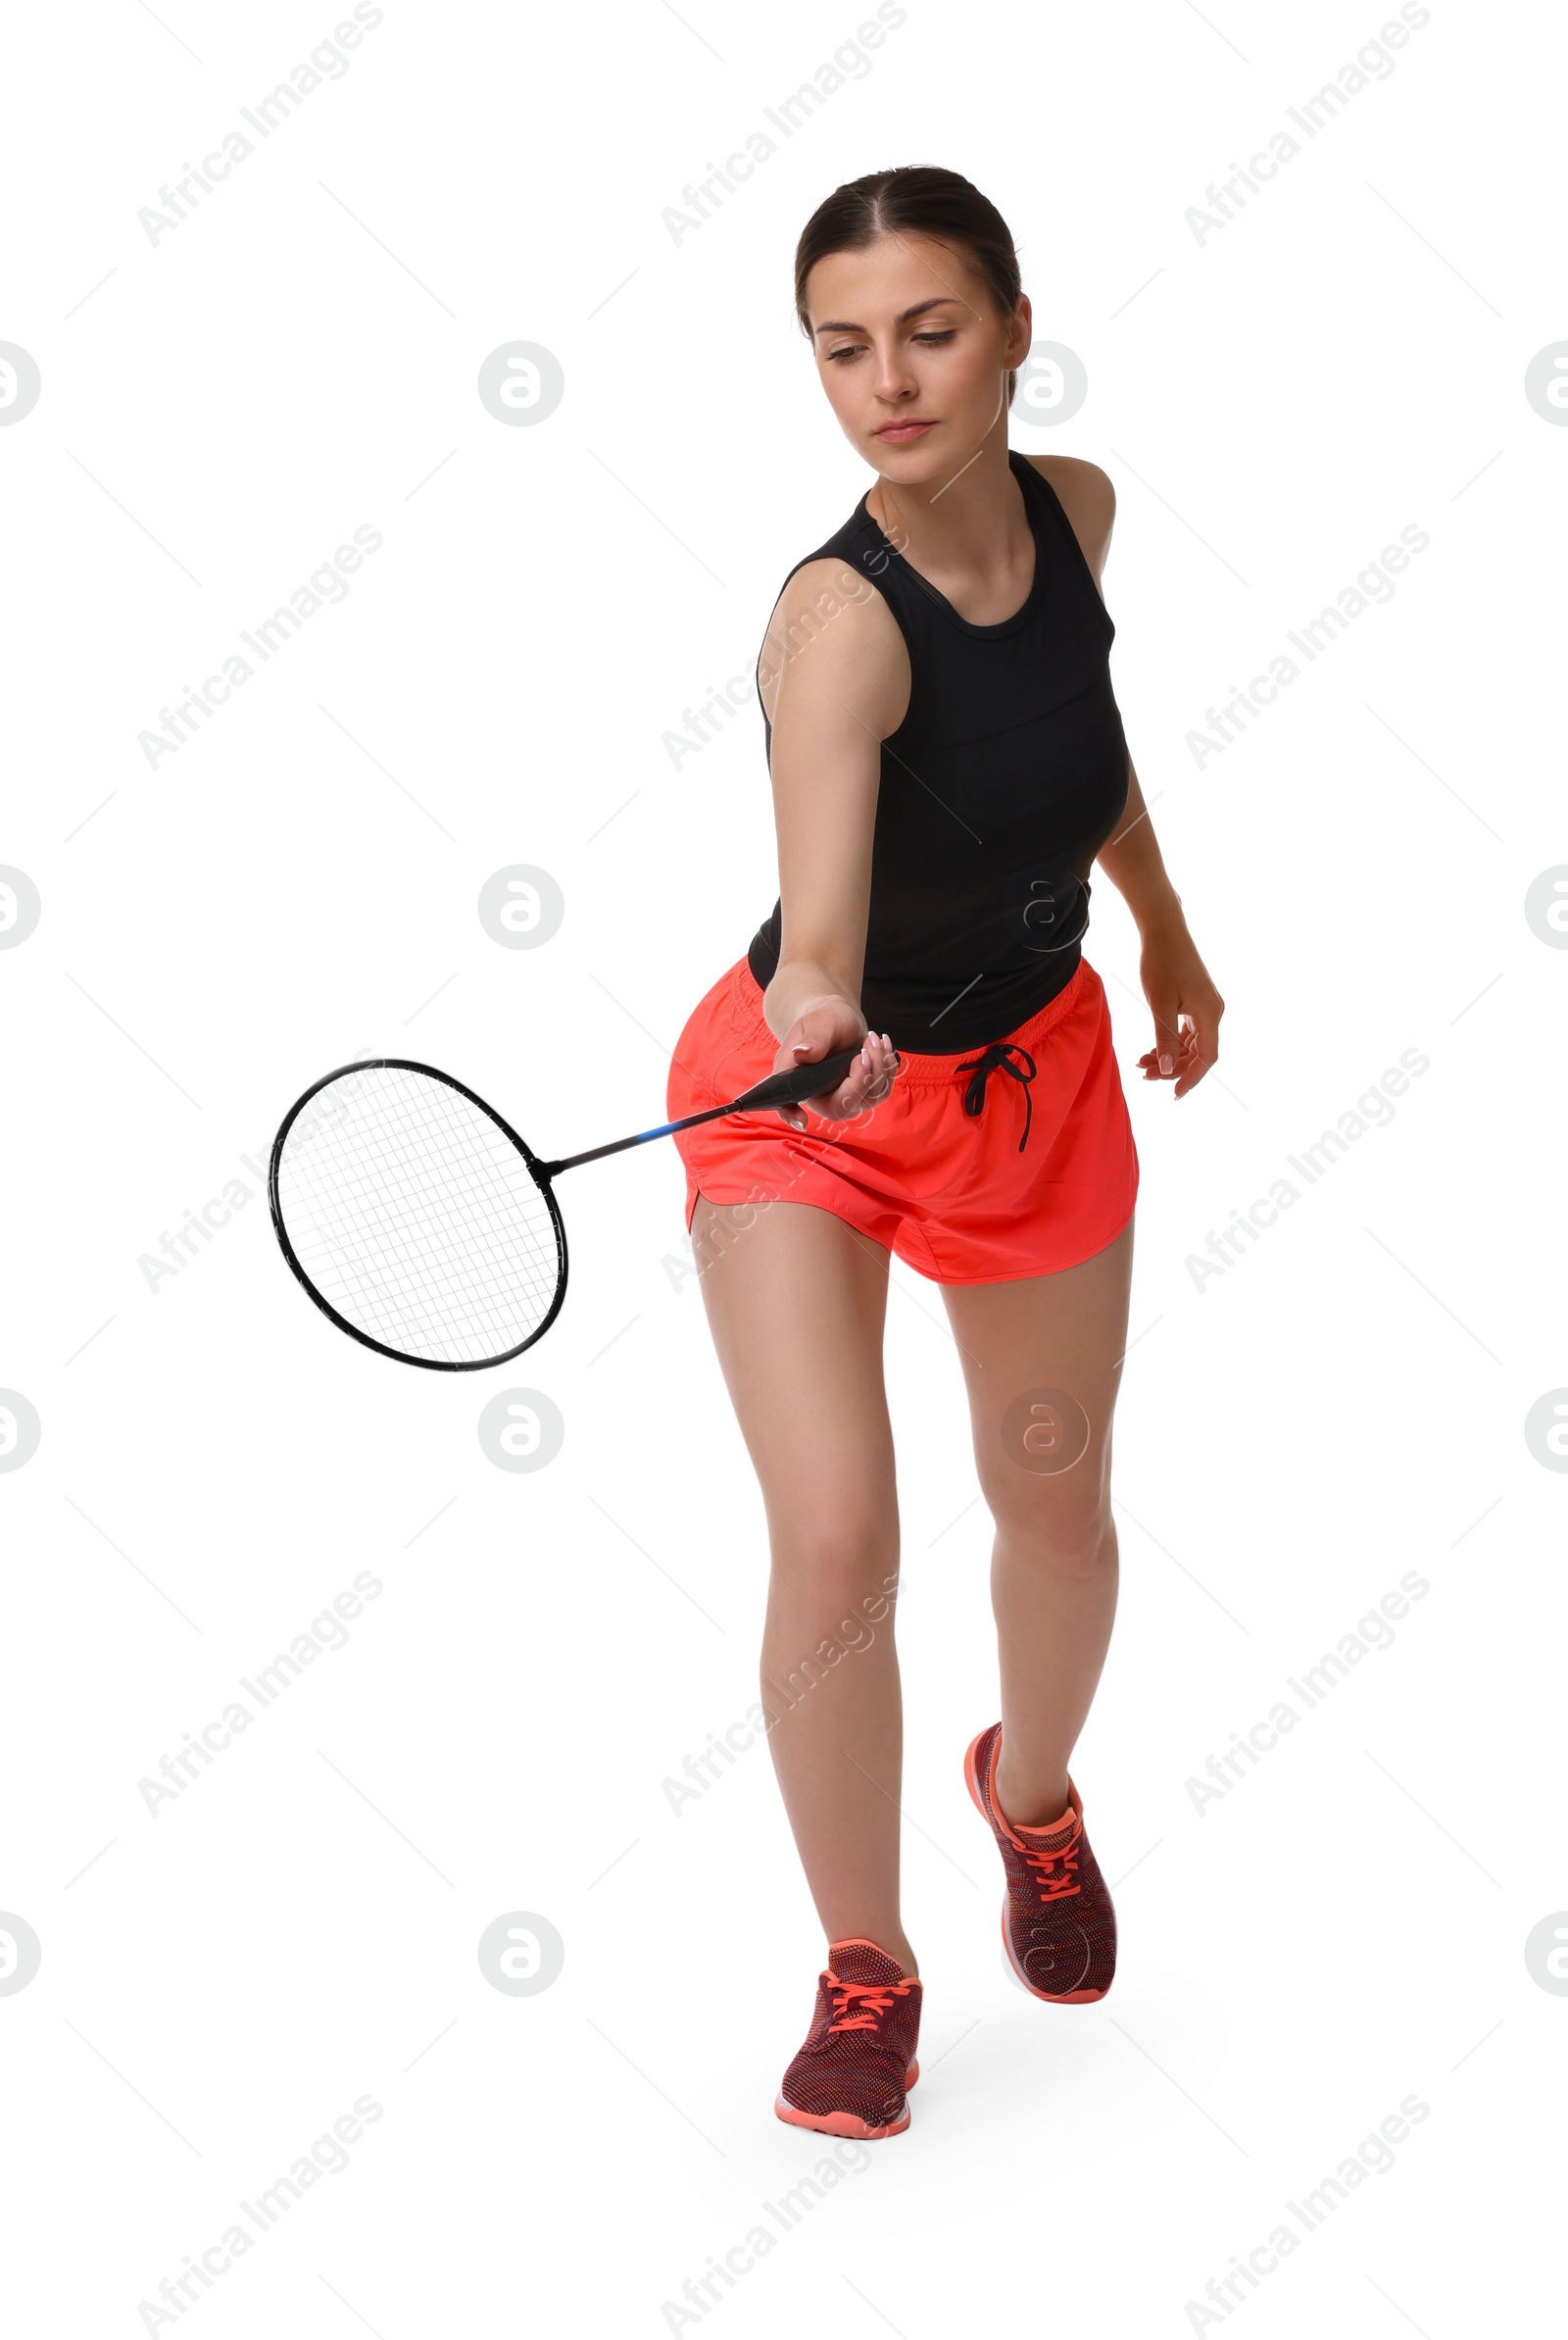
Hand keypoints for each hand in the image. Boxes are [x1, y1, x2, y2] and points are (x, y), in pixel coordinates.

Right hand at [773, 996, 900, 1129]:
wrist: (838, 1021)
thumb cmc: (821, 1023)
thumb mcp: (815, 1023)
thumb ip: (813, 1038)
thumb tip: (803, 1054)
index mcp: (798, 1082)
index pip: (788, 1108)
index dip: (792, 1116)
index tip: (802, 1120)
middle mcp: (821, 1097)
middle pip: (842, 1107)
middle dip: (861, 1078)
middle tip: (865, 1049)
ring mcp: (846, 1100)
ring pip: (869, 1098)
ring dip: (878, 1066)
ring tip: (872, 1040)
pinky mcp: (864, 1095)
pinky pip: (883, 1089)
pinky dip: (887, 1066)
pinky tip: (881, 1046)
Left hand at [1135, 920, 1222, 1098]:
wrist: (1162, 928)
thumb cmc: (1161, 962)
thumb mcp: (1159, 1003)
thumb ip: (1165, 1037)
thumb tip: (1168, 1070)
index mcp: (1210, 1013)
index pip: (1207, 1057)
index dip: (1192, 1078)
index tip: (1174, 1095)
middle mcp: (1212, 1011)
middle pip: (1198, 1053)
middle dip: (1173, 1068)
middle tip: (1144, 1075)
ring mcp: (1203, 1006)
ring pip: (1190, 1043)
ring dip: (1168, 1056)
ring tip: (1141, 1063)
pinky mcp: (1193, 1001)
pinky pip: (1185, 1031)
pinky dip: (1169, 1042)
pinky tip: (1150, 1050)